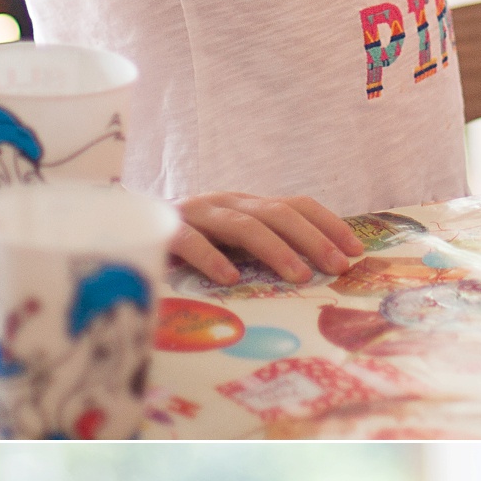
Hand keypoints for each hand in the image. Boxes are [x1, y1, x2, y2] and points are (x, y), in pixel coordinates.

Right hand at [172, 194, 363, 287]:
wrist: (124, 224)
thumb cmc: (190, 242)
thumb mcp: (232, 241)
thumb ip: (265, 249)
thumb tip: (315, 272)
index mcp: (248, 205)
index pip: (296, 204)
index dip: (329, 224)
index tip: (356, 250)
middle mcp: (227, 202)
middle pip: (278, 213)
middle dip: (313, 239)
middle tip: (337, 266)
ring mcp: (197, 213)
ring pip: (243, 225)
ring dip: (275, 250)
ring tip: (298, 276)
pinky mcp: (166, 229)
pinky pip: (191, 240)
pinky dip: (212, 257)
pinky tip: (230, 278)